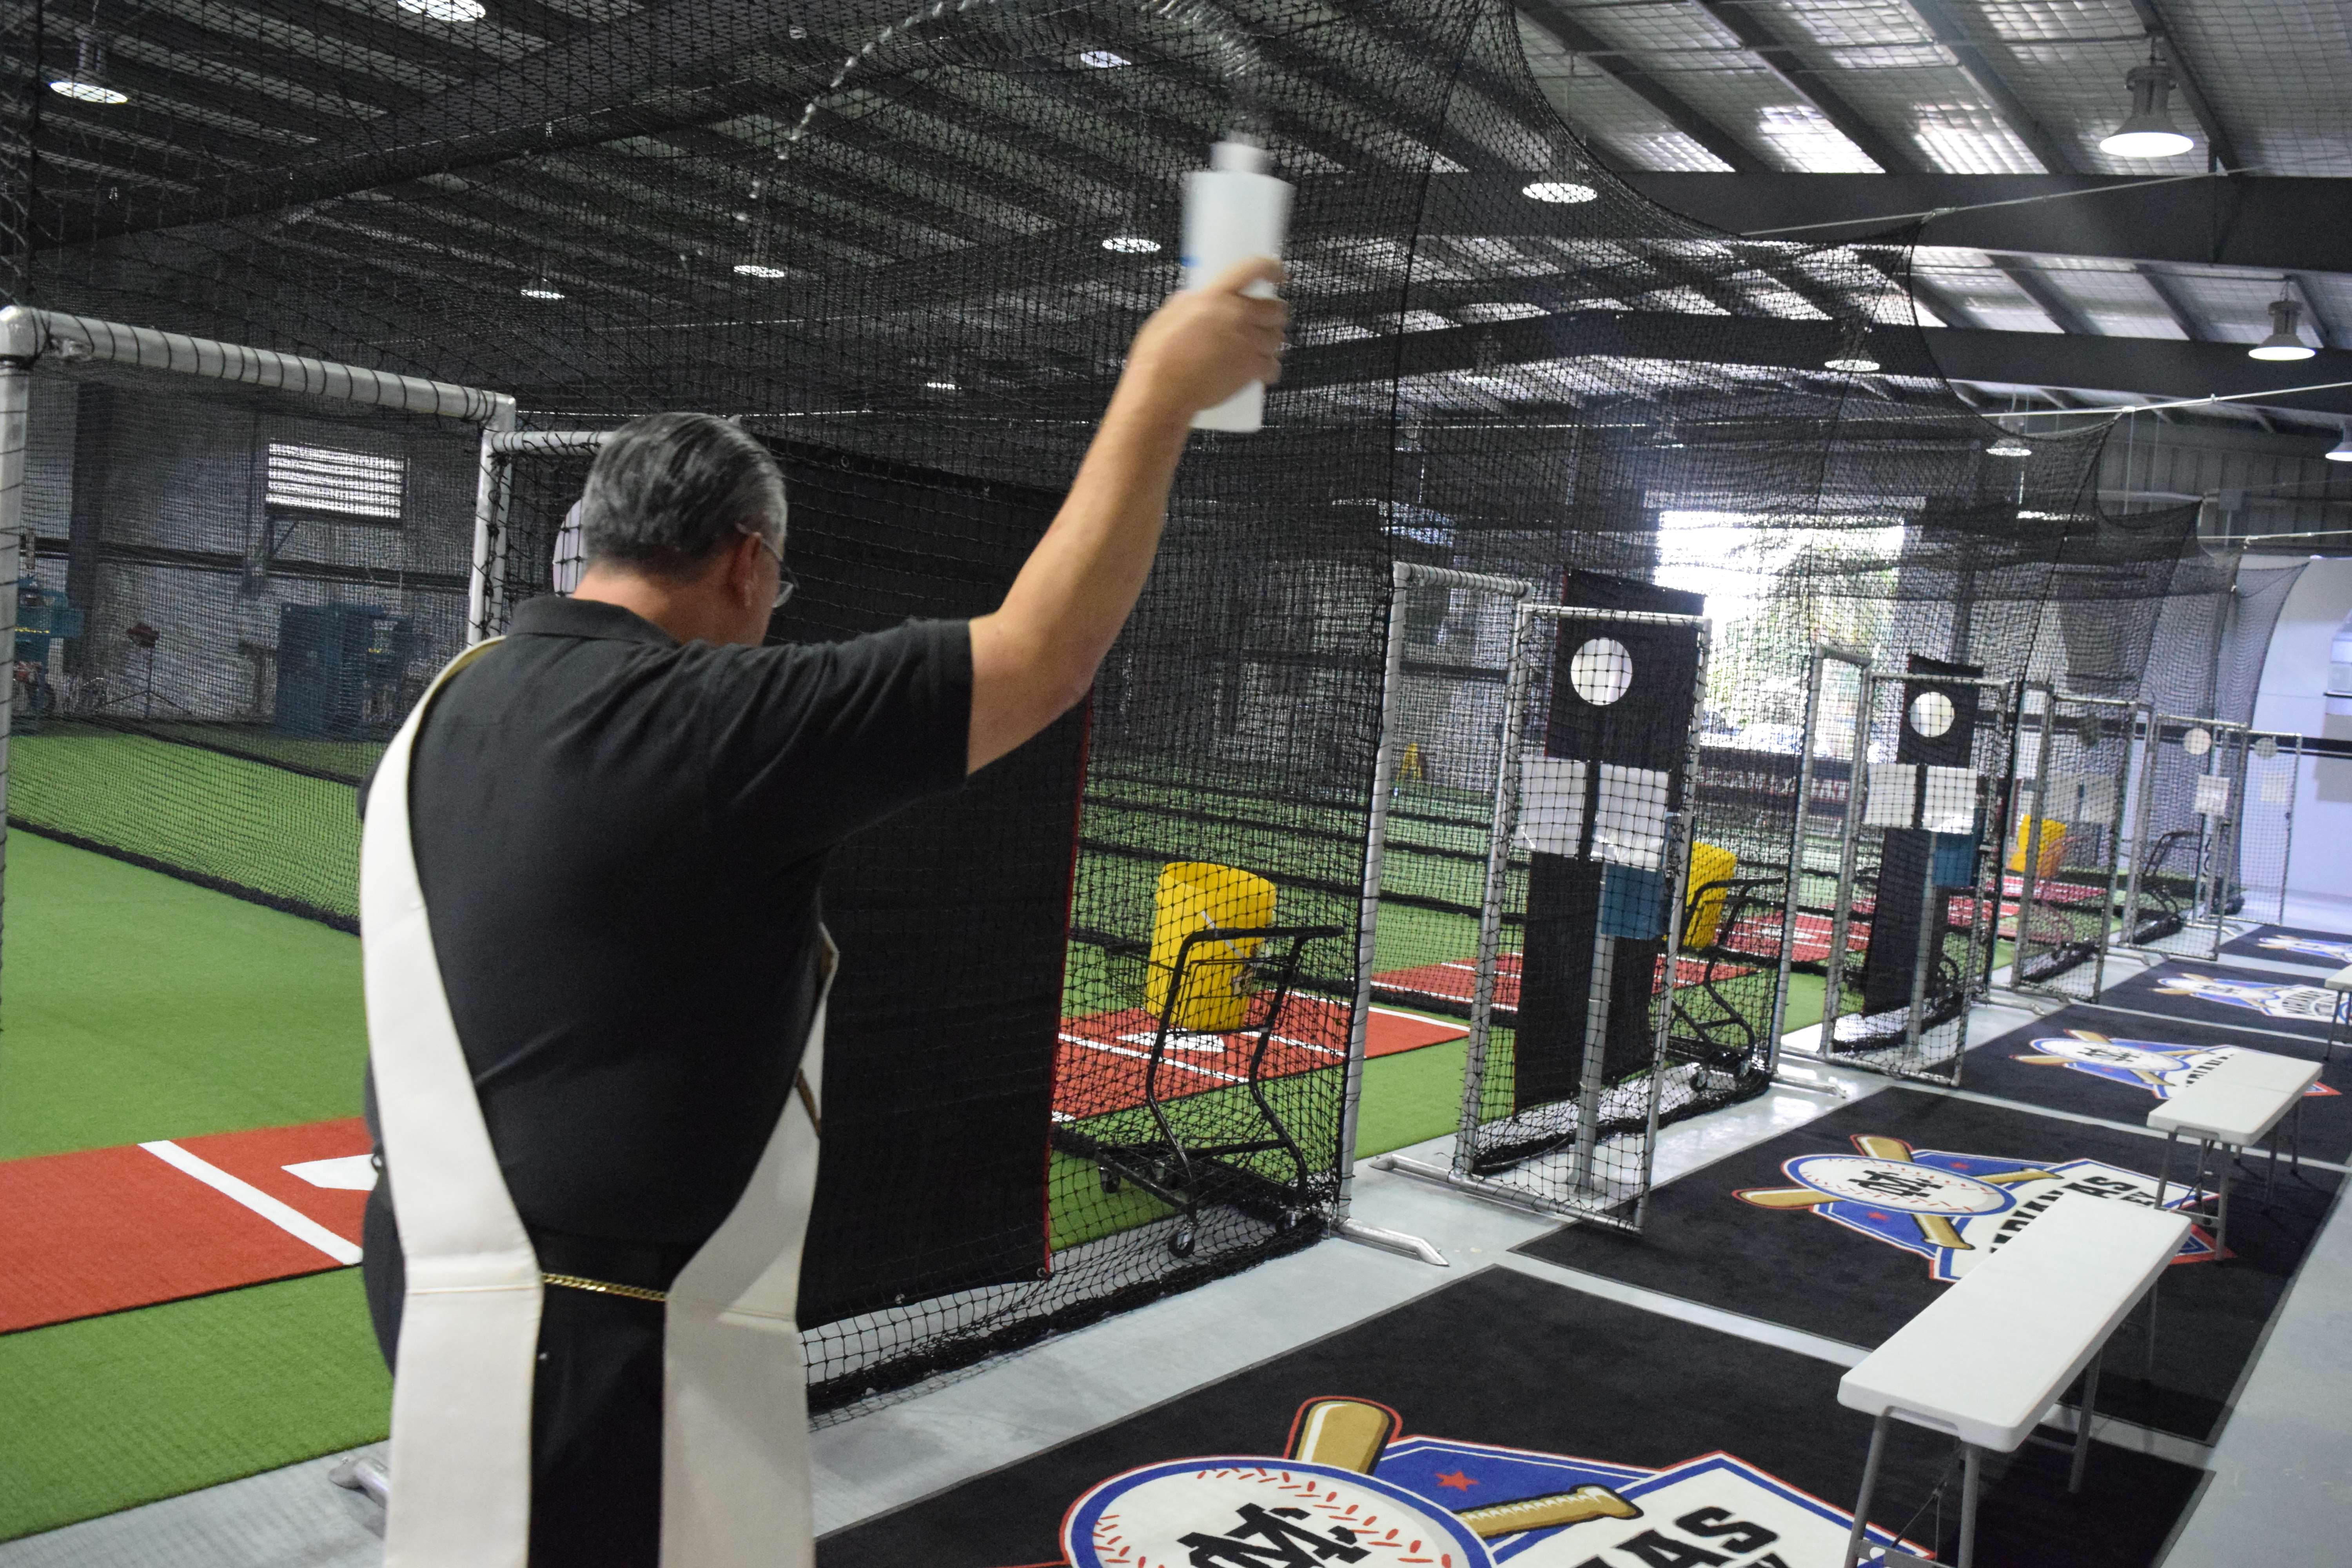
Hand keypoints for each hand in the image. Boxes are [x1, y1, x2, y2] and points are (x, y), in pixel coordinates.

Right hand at [1113, 257, 1288, 425]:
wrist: (1163, 391)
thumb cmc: (1158, 357)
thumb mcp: (1167, 316)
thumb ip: (1186, 303)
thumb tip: (1192, 298)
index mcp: (1215, 297)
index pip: (1252, 268)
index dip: (1271, 268)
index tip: (1278, 274)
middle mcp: (1236, 315)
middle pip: (1275, 308)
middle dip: (1273, 315)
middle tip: (1264, 322)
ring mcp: (1247, 342)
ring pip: (1277, 338)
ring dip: (1270, 343)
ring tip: (1256, 350)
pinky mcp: (1252, 369)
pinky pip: (1273, 366)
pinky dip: (1268, 370)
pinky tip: (1259, 373)